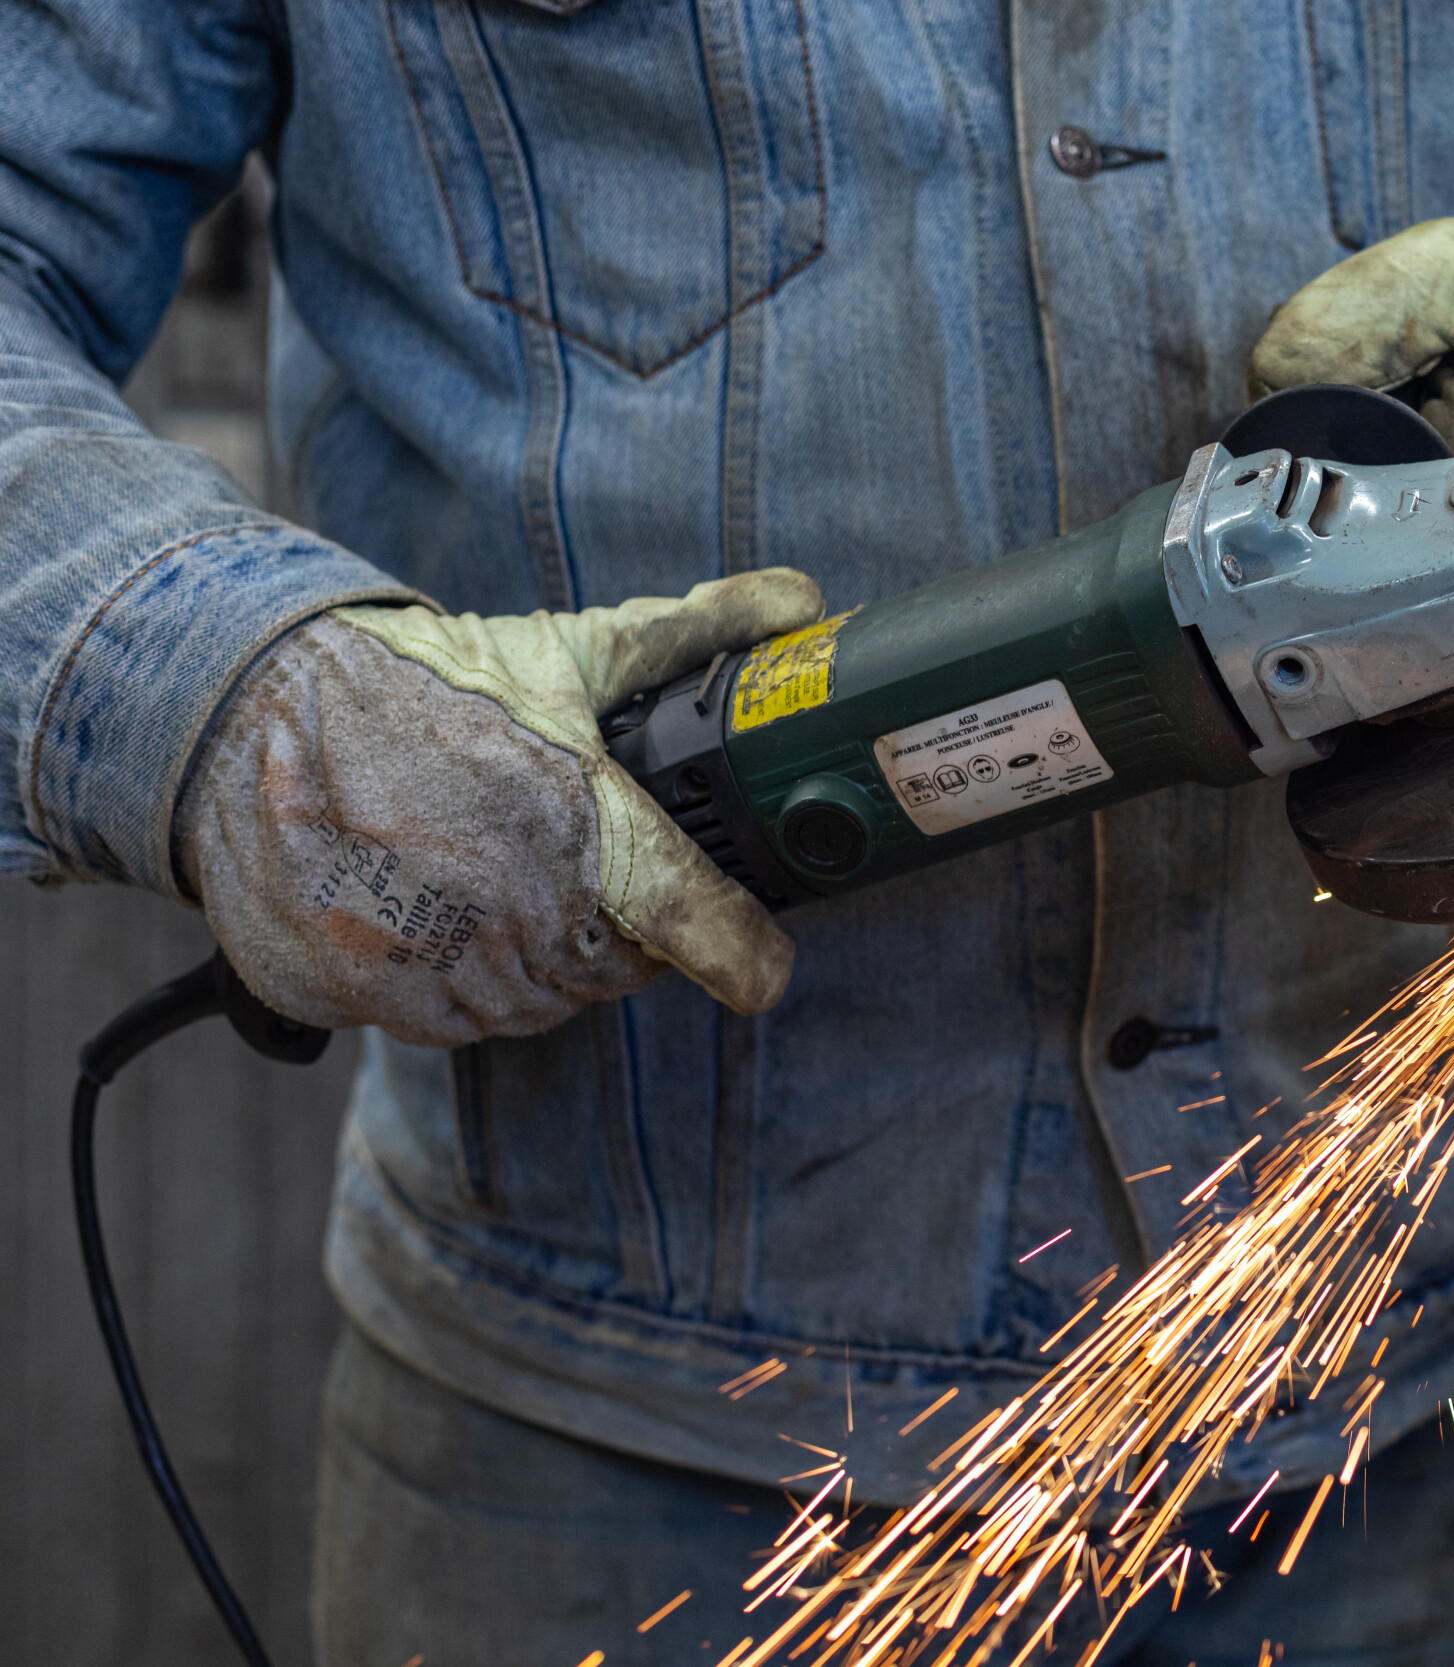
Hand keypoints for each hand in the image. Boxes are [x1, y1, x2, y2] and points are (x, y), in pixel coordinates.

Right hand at [176, 571, 824, 1046]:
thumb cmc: (415, 685)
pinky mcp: (359, 999)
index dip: (740, 952)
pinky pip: (447, 1021)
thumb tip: (797, 602)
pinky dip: (457, 981)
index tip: (764, 972)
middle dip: (619, 931)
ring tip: (499, 876)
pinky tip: (436, 911)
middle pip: (615, 969)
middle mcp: (504, 910)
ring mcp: (426, 966)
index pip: (688, 919)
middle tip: (584, 871)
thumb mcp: (558, 652)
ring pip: (534, 1003)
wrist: (240, 716)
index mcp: (568, 826)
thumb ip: (684, 638)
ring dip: (539, 959)